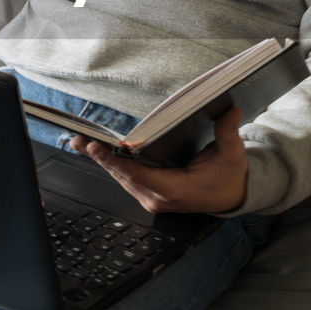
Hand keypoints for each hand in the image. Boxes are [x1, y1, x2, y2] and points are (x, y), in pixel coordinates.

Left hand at [71, 106, 247, 214]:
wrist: (231, 197)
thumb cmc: (228, 177)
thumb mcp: (232, 154)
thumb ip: (228, 133)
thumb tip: (231, 111)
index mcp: (176, 190)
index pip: (138, 174)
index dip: (114, 160)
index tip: (95, 147)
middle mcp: (158, 197)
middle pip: (122, 175)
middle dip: (99, 157)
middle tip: (78, 139)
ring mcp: (151, 198)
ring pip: (121, 177)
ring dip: (101, 160)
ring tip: (79, 142)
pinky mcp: (149, 194)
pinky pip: (126, 178)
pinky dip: (111, 164)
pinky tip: (97, 152)